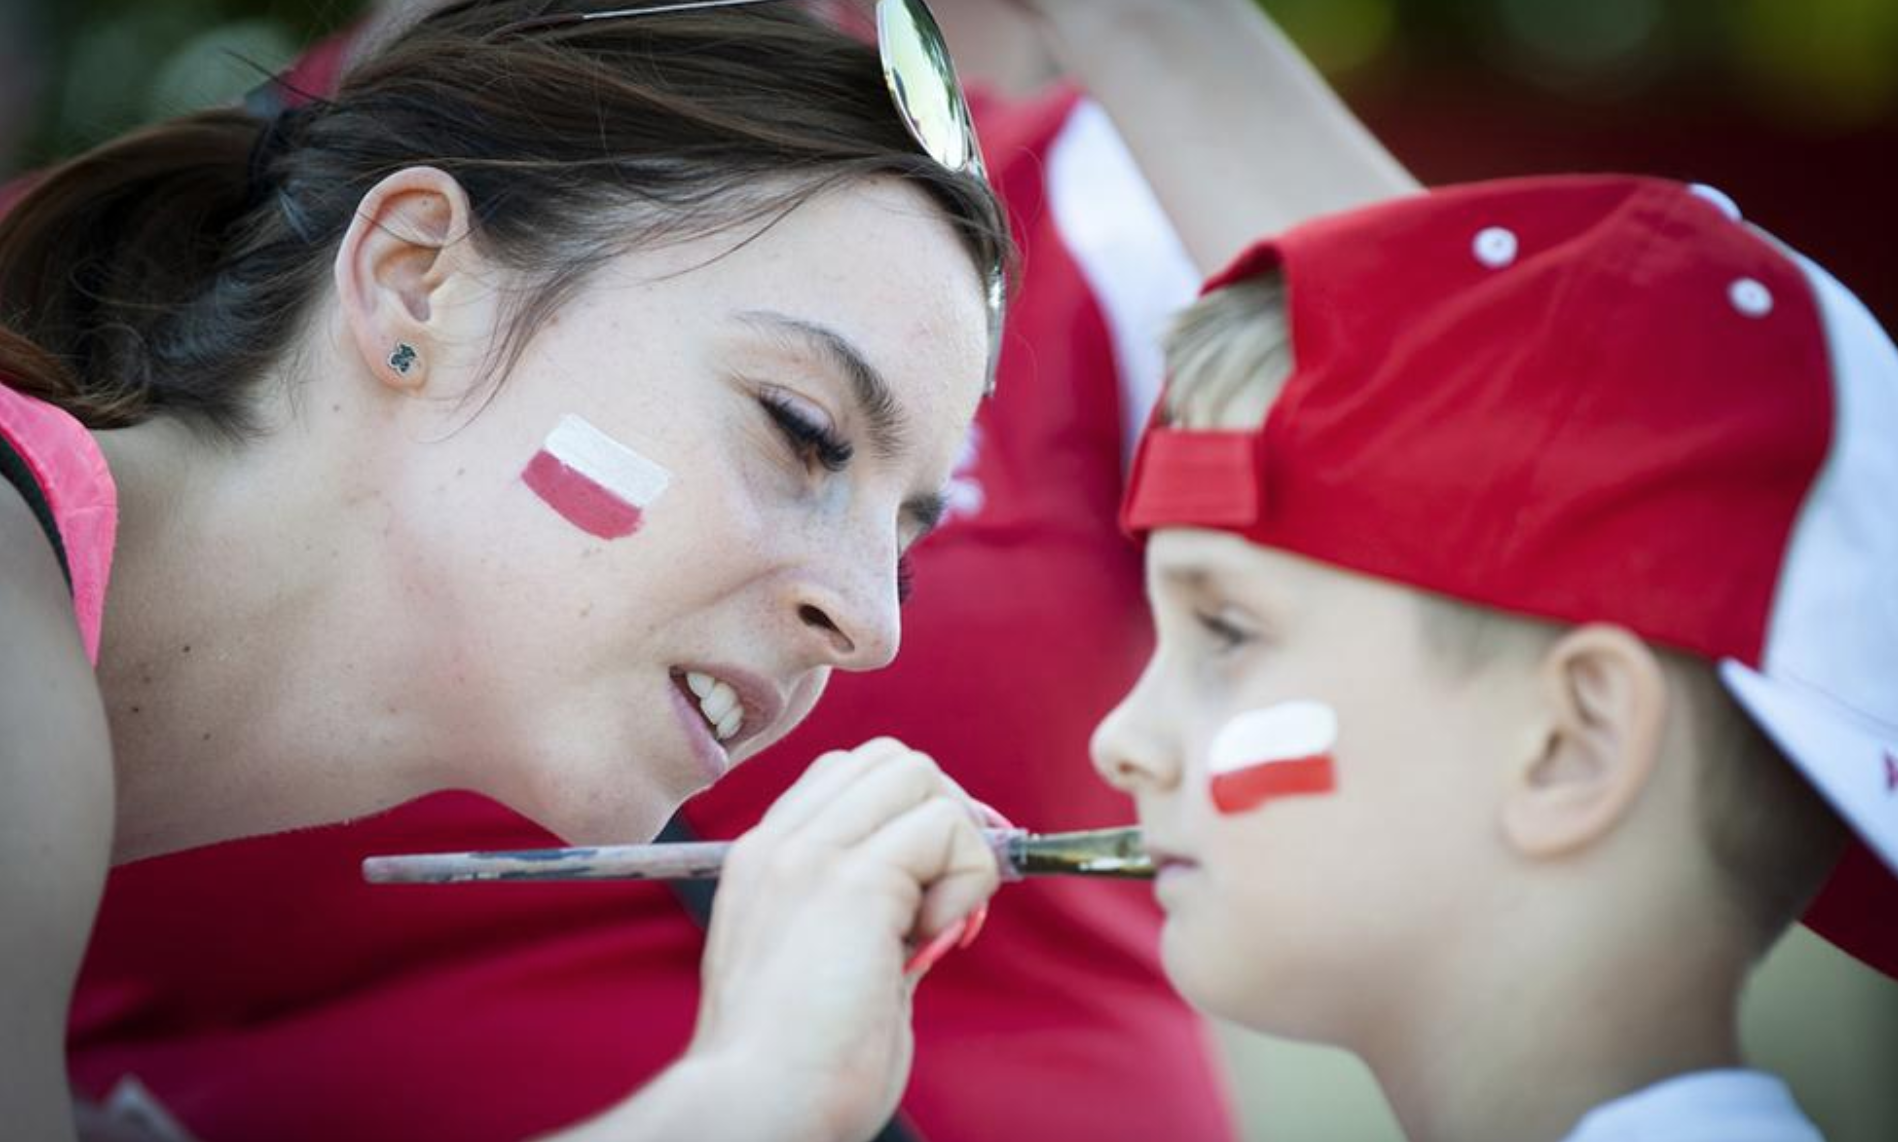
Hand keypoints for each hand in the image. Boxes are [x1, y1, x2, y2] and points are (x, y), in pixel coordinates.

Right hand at [685, 738, 1001, 1141]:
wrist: (758, 1107)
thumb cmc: (800, 1063)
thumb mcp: (826, 963)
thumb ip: (871, 916)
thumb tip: (939, 893)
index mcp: (765, 859)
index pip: (850, 773)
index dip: (909, 815)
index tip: (926, 890)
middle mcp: (781, 842)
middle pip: (893, 759)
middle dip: (942, 816)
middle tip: (943, 901)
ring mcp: (812, 854)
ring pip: (922, 778)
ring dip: (954, 844)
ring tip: (931, 924)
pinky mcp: (855, 881)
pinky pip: (947, 830)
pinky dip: (967, 878)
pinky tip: (934, 939)